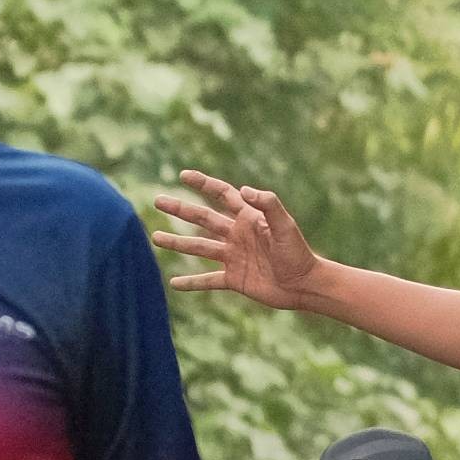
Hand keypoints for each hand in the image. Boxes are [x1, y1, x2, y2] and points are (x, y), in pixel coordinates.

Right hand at [154, 170, 322, 311]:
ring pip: (199, 247)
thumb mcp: (285, 225)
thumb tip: (243, 189)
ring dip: (177, 243)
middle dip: (180, 209)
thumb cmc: (298, 252)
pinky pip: (208, 280)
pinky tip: (174, 284)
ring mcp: (233, 257)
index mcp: (248, 218)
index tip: (183, 175)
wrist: (304, 284)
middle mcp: (236, 235)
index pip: (222, 194)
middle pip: (202, 218)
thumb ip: (268, 204)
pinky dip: (192, 282)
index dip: (204, 183)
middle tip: (157, 200)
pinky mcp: (233, 279)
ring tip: (155, 238)